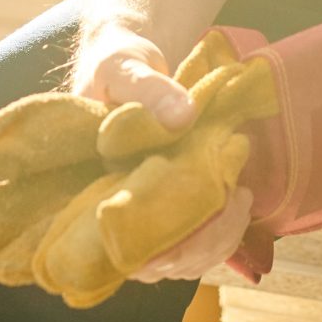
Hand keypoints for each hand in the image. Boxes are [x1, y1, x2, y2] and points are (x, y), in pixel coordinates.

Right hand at [71, 23, 251, 281]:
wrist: (127, 58)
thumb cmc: (113, 65)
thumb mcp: (123, 67)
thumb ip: (147, 89)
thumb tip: (183, 116)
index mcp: (83, 190)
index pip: (110, 250)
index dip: (151, 253)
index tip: (190, 220)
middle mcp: (111, 212)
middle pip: (155, 264)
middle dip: (199, 242)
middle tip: (230, 196)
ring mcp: (143, 213)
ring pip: (182, 258)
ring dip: (218, 238)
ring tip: (238, 194)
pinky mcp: (170, 205)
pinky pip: (198, 238)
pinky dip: (224, 227)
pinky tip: (238, 194)